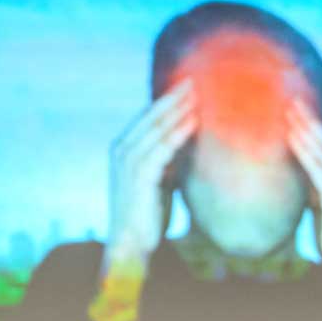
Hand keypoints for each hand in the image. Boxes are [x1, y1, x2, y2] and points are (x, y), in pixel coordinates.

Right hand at [106, 80, 195, 270]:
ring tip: (199, 94)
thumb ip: (170, 158)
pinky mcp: (138, 176)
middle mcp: (122, 149)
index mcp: (126, 147)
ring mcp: (128, 162)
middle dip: (174, 96)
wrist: (133, 242)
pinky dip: (178, 133)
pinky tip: (195, 122)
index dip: (169, 99)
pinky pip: (161, 149)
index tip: (191, 83)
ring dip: (178, 109)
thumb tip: (192, 140)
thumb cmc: (150, 211)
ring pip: (156, 128)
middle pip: (151, 115)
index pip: (149, 115)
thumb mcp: (162, 177)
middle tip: (196, 78)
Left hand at [286, 98, 321, 276]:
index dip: (318, 128)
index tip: (300, 110)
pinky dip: (306, 153)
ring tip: (290, 114)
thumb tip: (299, 174)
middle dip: (311, 123)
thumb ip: (317, 189)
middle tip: (293, 101)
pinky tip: (292, 139)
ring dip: (306, 132)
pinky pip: (320, 171)